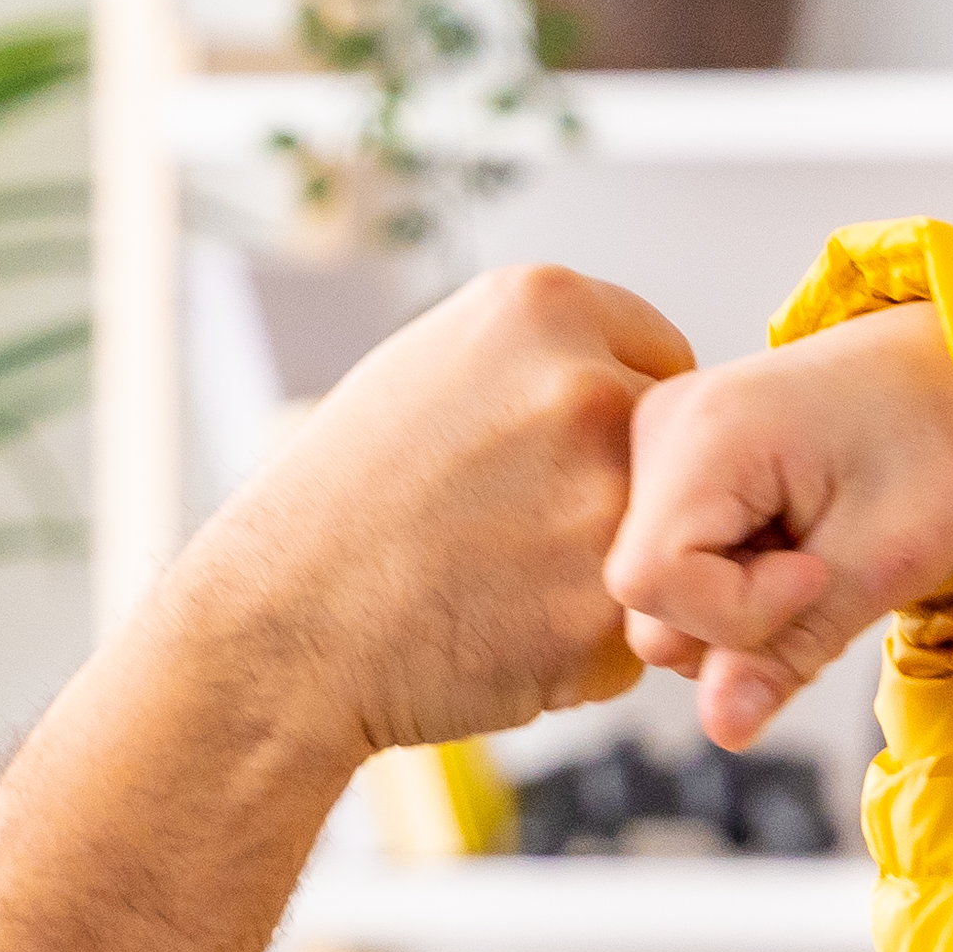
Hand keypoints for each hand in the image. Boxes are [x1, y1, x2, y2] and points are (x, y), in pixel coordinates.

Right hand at [186, 264, 696, 759]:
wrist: (278, 629)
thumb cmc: (336, 509)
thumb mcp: (429, 371)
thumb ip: (538, 360)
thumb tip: (626, 374)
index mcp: (543, 305)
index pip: (663, 353)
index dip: (626, 415)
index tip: (572, 459)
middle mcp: (585, 385)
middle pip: (674, 447)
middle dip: (626, 490)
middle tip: (527, 532)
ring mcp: (604, 494)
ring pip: (661, 538)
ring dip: (606, 569)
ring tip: (503, 584)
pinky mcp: (606, 601)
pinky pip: (637, 625)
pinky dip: (586, 645)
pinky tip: (502, 636)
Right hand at [610, 304, 952, 751]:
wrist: (944, 377)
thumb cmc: (931, 449)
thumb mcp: (885, 560)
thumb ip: (794, 648)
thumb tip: (723, 730)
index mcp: (705, 431)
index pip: (652, 582)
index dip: (738, 612)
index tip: (820, 575)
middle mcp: (657, 428)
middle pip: (645, 603)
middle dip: (738, 622)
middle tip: (824, 567)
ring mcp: (653, 445)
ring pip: (653, 600)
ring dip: (736, 609)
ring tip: (807, 548)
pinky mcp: (663, 466)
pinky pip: (670, 569)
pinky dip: (730, 582)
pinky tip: (783, 541)